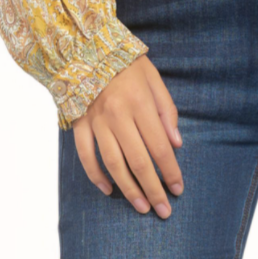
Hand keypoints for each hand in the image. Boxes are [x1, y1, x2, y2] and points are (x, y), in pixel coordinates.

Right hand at [72, 55, 183, 216]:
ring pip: (113, 163)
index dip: (170, 171)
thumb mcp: (154, 78)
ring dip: (128, 189)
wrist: (86, 47)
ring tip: (141, 206)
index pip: (159, 146)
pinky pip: (86, 156)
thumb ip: (167, 111)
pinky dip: (96, 176)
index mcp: (140, 103)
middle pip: (138, 161)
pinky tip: (108, 190)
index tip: (178, 189)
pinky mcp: (79, 123)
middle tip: (163, 211)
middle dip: (153, 189)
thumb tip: (176, 144)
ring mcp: (96, 121)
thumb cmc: (126, 63)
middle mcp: (118, 115)